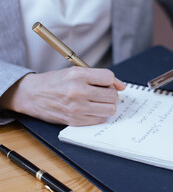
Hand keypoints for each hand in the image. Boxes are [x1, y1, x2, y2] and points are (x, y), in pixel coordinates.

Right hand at [0, 67, 125, 125]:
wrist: (32, 95)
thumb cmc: (56, 82)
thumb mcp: (75, 71)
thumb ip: (99, 77)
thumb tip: (122, 86)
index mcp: (78, 75)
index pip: (109, 77)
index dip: (112, 81)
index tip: (109, 84)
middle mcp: (78, 91)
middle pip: (112, 95)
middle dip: (111, 94)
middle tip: (104, 93)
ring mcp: (77, 107)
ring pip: (110, 109)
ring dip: (108, 106)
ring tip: (99, 102)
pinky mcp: (75, 120)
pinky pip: (100, 119)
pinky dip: (100, 115)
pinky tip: (92, 109)